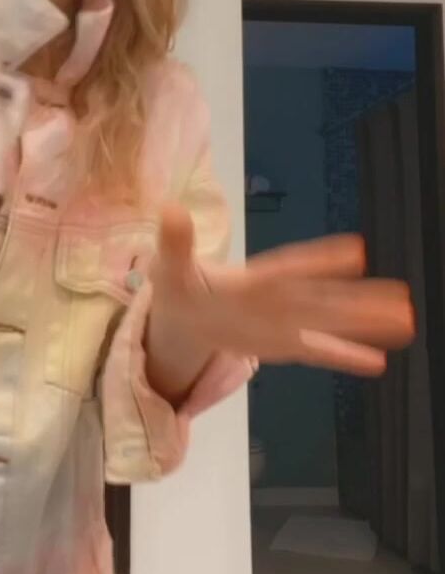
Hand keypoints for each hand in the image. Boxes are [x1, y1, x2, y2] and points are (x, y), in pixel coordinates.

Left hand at [148, 202, 415, 375]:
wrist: (181, 316)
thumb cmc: (180, 284)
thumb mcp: (170, 266)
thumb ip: (175, 242)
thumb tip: (170, 210)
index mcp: (254, 278)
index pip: (291, 268)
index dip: (320, 261)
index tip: (355, 251)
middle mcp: (277, 299)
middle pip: (323, 299)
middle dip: (359, 300)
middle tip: (400, 298)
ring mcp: (283, 323)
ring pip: (328, 323)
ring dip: (363, 325)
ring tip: (403, 323)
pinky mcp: (281, 344)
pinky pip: (316, 351)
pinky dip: (343, 357)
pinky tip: (375, 362)